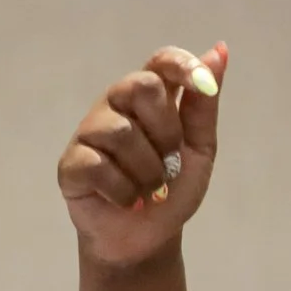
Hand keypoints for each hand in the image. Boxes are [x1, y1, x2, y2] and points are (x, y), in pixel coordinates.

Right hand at [59, 43, 227, 271]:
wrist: (148, 239)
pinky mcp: (72, 163)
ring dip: (148, 172)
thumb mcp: (199, 149)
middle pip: (140, 87)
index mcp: (150, 97)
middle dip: (166, 131)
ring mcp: (90, 132)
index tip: (205, 84)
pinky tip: (127, 200)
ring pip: (121, 133)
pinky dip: (124, 191)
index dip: (183, 65)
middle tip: (169, 161)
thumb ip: (204, 105)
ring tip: (149, 189)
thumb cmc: (172, 189)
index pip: (161, 61)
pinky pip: (99, 166)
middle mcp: (116, 105)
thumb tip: (219, 51)